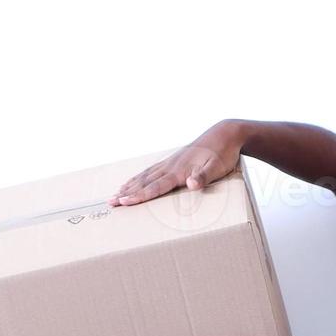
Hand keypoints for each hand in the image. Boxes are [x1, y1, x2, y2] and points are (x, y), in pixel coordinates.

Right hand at [111, 122, 243, 205]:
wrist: (225, 134)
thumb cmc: (223, 154)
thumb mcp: (217, 167)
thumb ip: (203, 177)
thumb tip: (191, 184)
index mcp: (179, 171)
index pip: (155, 186)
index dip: (139, 195)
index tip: (124, 201)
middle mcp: (171, 166)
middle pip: (144, 182)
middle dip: (127, 192)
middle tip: (111, 202)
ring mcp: (171, 162)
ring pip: (145, 176)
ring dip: (130, 185)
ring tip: (116, 193)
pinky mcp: (174, 160)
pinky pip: (152, 170)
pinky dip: (140, 177)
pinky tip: (135, 180)